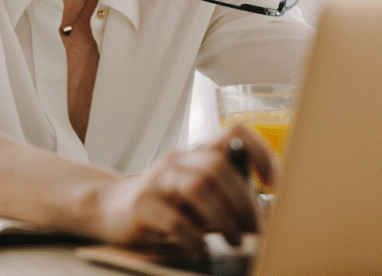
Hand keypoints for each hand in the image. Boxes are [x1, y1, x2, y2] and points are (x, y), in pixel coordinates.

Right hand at [93, 124, 278, 256]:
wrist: (109, 208)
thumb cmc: (162, 205)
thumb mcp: (195, 197)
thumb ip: (223, 199)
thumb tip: (262, 217)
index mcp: (195, 155)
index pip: (234, 132)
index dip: (260, 151)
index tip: (273, 182)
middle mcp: (176, 161)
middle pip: (217, 167)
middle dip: (244, 200)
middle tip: (256, 228)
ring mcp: (157, 180)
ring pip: (197, 188)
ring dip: (224, 219)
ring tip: (234, 240)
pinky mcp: (141, 203)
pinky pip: (174, 219)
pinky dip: (194, 237)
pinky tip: (201, 248)